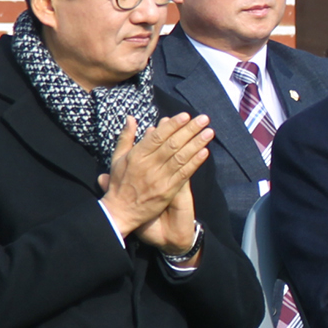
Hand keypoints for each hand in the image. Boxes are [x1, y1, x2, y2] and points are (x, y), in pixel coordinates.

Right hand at [99, 115, 211, 241]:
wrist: (120, 211)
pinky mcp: (168, 190)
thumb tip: (131, 118)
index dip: (172, 125)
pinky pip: (184, 174)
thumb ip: (126, 138)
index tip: (186, 115)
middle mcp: (149, 165)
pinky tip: (205, 152)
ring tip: (209, 132)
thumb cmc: (119, 183)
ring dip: (197, 143)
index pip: (157, 137)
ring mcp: (159, 178)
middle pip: (172, 144)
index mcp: (137, 156)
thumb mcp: (117, 159)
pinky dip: (195, 162)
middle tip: (204, 118)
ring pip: (181, 157)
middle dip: (190, 130)